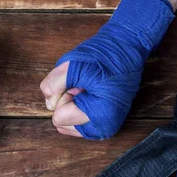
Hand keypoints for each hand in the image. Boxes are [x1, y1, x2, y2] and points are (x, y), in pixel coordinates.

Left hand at [40, 0, 174, 139]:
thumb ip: (52, 86)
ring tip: (88, 89)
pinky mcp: (103, 124)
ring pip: (66, 125)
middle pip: (62, 123)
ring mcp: (105, 128)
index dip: (64, 96)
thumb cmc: (102, 55)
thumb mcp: (71, 65)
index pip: (59, 118)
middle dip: (67, 102)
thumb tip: (49, 104)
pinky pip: (74, 124)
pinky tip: (89, 94)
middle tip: (84, 85)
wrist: (126, 49)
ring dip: (71, 105)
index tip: (79, 84)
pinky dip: (76, 109)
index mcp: (101, 116)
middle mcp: (104, 128)